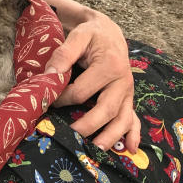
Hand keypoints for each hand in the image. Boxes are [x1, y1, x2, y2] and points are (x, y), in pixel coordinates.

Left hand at [44, 12, 139, 152]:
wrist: (109, 32)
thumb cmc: (91, 35)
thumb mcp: (78, 36)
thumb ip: (64, 54)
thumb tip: (50, 76)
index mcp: (109, 65)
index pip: (82, 91)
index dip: (63, 99)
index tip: (48, 102)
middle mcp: (123, 81)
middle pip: (106, 110)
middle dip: (87, 126)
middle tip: (69, 138)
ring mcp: (128, 92)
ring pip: (123, 119)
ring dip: (111, 137)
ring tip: (97, 151)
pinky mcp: (129, 98)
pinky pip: (134, 118)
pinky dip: (133, 134)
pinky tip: (129, 149)